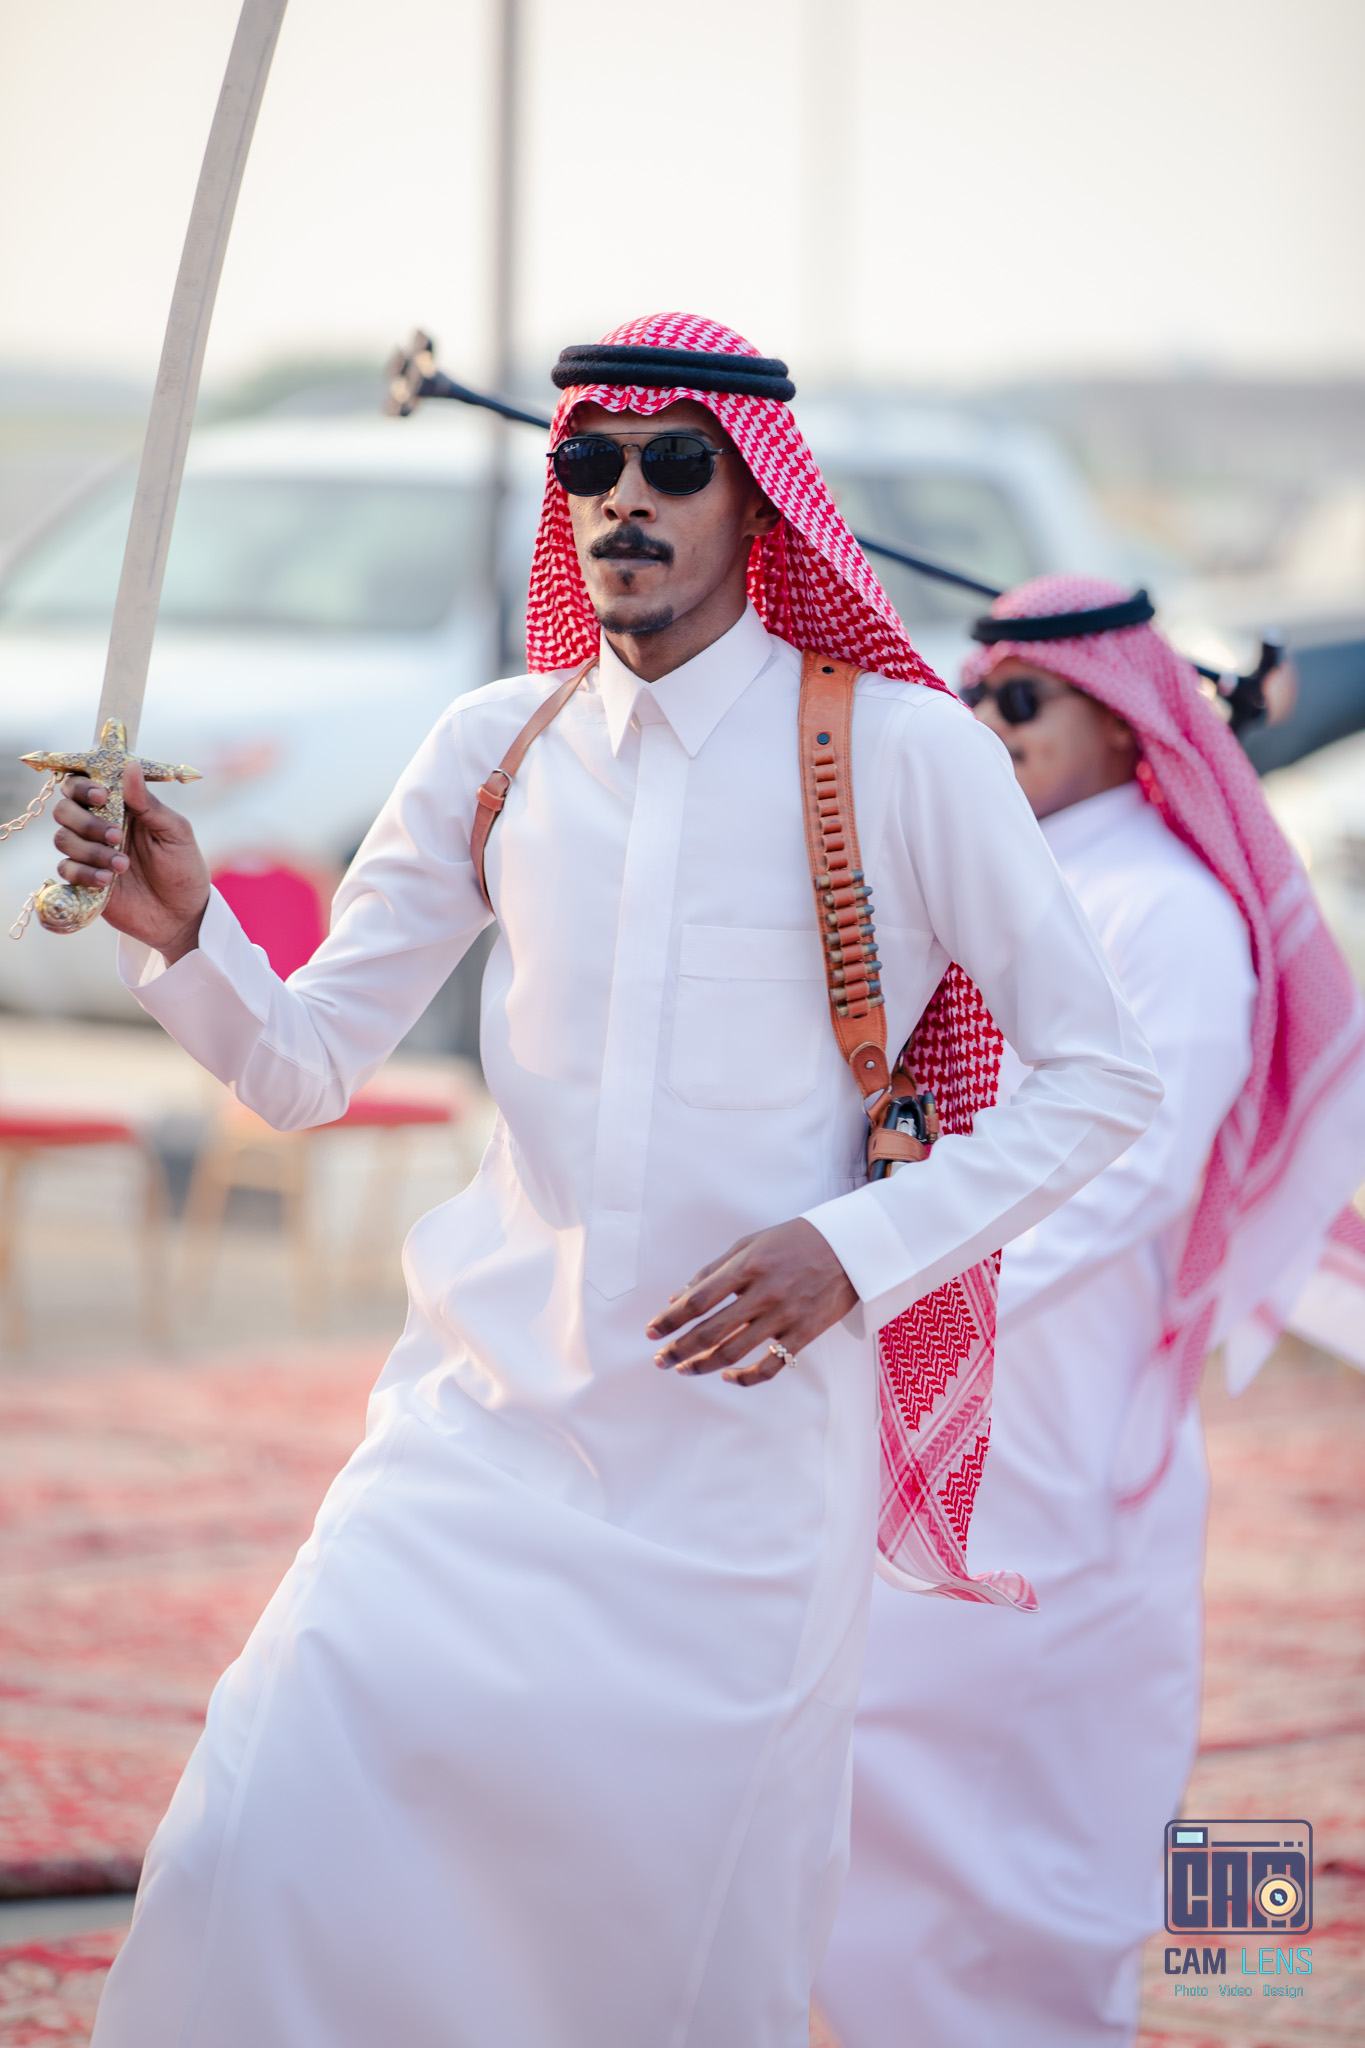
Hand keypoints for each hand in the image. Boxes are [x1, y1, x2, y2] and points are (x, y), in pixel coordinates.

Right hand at [52, 760, 209, 962]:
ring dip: (91, 850)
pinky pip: (66, 869)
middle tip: (116, 835)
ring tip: (124, 865)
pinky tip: (108, 881)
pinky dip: (84, 872)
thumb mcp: (175, 833)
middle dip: (85, 821)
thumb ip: (149, 803)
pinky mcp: (84, 880)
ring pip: (63, 839)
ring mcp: (90, 853)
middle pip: (64, 809)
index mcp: (121, 807)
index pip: (84, 784)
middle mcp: (99, 826)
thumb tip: (129, 766)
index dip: (82, 785)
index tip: (101, 795)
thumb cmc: (183, 869)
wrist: (182, 917)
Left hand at [647, 1218, 857, 1386]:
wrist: (850, 1248)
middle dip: (679, 1349)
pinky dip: (744, 1377)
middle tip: (660, 1359)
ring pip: (734, 1352)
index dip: (671, 1319)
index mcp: (747, 1266)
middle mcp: (764, 1293)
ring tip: (683, 1370)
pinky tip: (727, 1377)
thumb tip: (679, 1297)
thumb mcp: (750, 1244)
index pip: (698, 1300)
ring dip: (702, 1365)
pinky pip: (769, 1366)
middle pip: (710, 1331)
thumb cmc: (794, 1241)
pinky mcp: (803, 1334)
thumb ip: (713, 1271)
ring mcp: (784, 1316)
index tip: (652, 1331)